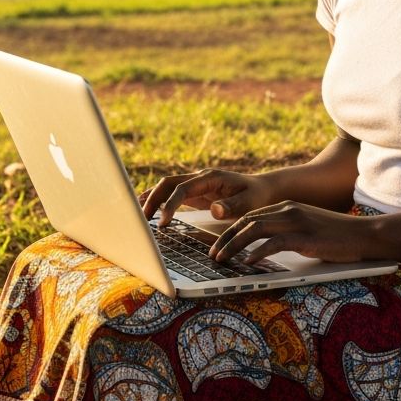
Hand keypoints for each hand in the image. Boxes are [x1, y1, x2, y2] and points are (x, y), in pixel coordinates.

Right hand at [139, 169, 275, 225]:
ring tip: (136, 215)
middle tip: (141, 219)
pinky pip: (172, 194)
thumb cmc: (257, 197)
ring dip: (152, 198)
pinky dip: (158, 200)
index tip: (163, 223)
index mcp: (210, 178)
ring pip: (167, 187)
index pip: (182, 189)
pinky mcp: (195, 193)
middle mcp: (200, 178)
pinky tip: (147, 210)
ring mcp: (197, 184)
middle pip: (168, 183)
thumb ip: (232, 206)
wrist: (264, 190)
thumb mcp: (249, 203)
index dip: (170, 205)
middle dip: (153, 198)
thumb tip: (213, 208)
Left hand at [208, 201, 375, 264]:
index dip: (230, 231)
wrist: (363, 234)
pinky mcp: (304, 235)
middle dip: (225, 238)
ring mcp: (296, 221)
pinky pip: (274, 243)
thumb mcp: (305, 229)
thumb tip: (263, 249)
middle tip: (212, 255)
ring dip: (234, 245)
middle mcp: (288, 209)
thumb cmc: (335, 236)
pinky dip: (258, 252)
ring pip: (255, 230)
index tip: (217, 246)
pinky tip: (248, 263)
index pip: (250, 216)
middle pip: (247, 221)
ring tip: (221, 259)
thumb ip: (286, 233)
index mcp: (286, 206)